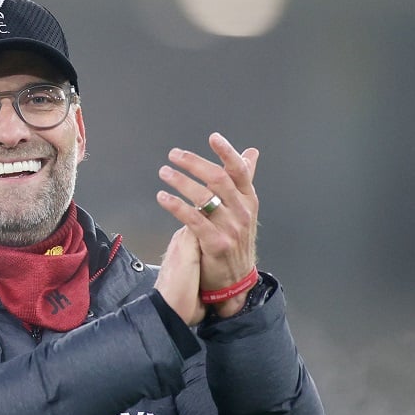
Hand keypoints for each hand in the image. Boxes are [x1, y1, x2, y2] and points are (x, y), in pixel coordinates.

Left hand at [156, 132, 259, 316]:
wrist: (236, 278)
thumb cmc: (237, 238)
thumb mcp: (245, 207)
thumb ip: (244, 178)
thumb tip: (250, 152)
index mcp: (248, 199)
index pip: (239, 170)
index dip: (227, 152)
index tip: (213, 137)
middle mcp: (242, 211)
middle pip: (218, 179)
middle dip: (194, 163)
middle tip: (174, 155)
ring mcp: (230, 228)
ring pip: (203, 198)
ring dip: (180, 181)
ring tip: (164, 173)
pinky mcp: (215, 243)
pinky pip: (193, 220)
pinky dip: (176, 206)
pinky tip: (163, 197)